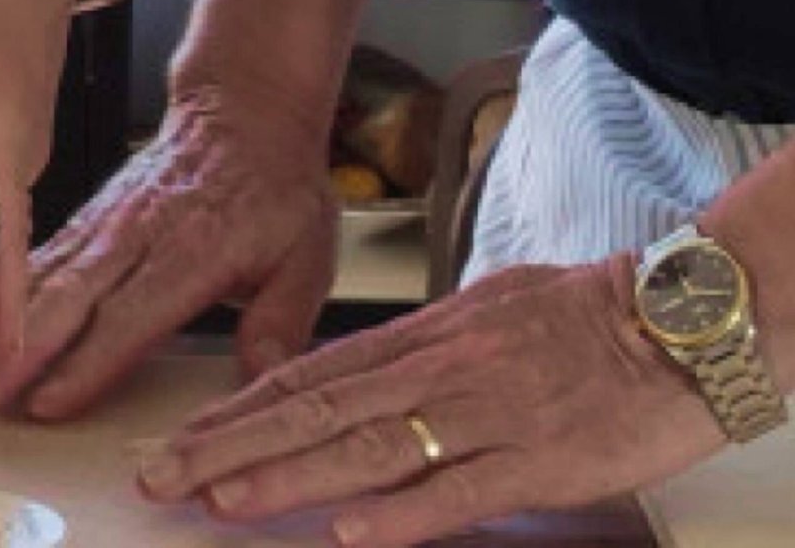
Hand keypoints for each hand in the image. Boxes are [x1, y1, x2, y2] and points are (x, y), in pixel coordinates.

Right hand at [0, 84, 338, 418]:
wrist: (243, 111)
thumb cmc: (275, 186)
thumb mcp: (307, 254)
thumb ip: (283, 319)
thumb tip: (265, 374)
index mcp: (195, 250)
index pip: (133, 314)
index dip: (89, 360)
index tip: (49, 399)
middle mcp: (141, 233)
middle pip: (72, 296)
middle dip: (21, 349)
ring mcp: (110, 220)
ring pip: (48, 274)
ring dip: (3, 322)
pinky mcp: (93, 213)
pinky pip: (47, 252)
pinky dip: (8, 286)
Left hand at [137, 260, 723, 546]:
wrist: (670, 322)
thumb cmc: (579, 314)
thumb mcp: (481, 309)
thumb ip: (418, 346)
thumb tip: (360, 373)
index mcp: (420, 335)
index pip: (308, 374)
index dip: (238, 408)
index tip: (183, 434)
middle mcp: (435, 370)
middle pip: (316, 410)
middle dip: (231, 444)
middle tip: (164, 474)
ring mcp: (481, 415)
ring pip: (368, 448)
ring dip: (289, 477)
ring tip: (222, 497)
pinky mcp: (535, 460)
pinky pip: (457, 490)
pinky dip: (400, 513)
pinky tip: (347, 533)